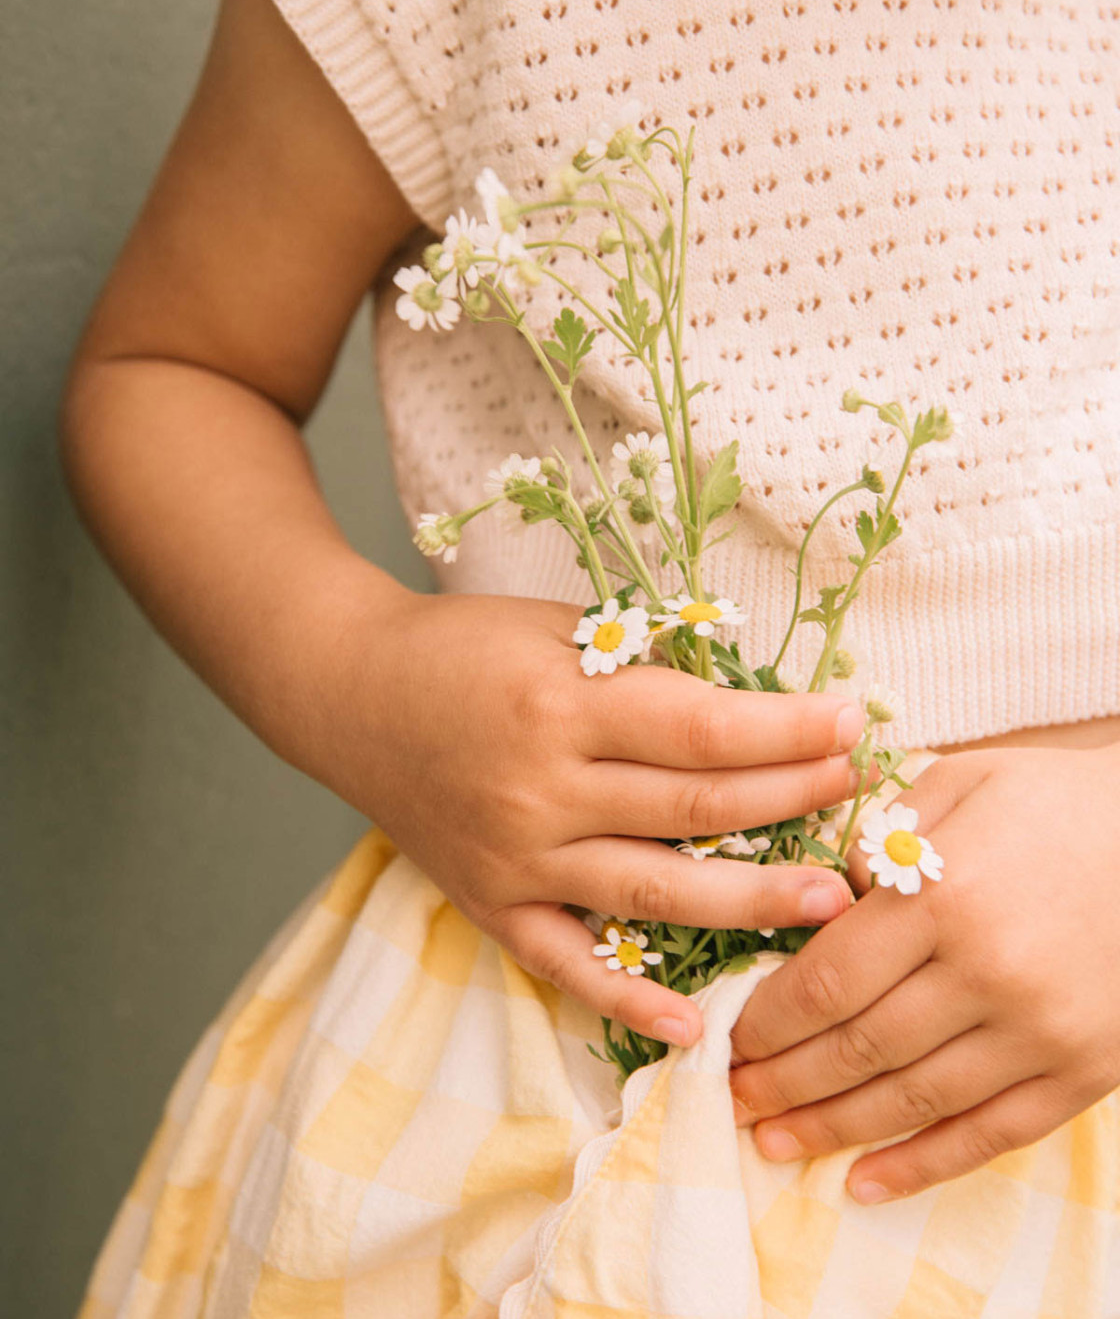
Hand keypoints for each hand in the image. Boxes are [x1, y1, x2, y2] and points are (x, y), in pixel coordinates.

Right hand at [313, 586, 864, 1048]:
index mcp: (561, 706)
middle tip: (860, 795)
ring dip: (749, 902)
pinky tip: (692, 1023)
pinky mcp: (492, 904)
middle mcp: (541, 791)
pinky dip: (626, 1000)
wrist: (348, 691)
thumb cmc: (459, 647)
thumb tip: (744, 693)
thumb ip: (641, 661)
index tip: (849, 724)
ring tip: (831, 902)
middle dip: (791, 800)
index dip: (786, 731)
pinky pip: (566, 964)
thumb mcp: (553, 627)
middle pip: (694, 810)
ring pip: (652, 894)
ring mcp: (516, 859)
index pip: (700, 729)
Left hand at [727, 742, 1119, 1202]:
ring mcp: (1042, 1031)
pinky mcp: (1087, 1070)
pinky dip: (925, 1166)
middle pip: (859, 1047)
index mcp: (945, 895)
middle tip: (732, 1098)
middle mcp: (989, 972)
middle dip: (784, 1080)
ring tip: (773, 1142)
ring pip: (914, 1100)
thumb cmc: (1054, 800)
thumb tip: (822, 902)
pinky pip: (993, 1134)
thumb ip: (881, 839)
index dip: (769, 1020)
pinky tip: (866, 1183)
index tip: (730, 1037)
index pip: (828, 980)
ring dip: (833, 1130)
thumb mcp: (958, 782)